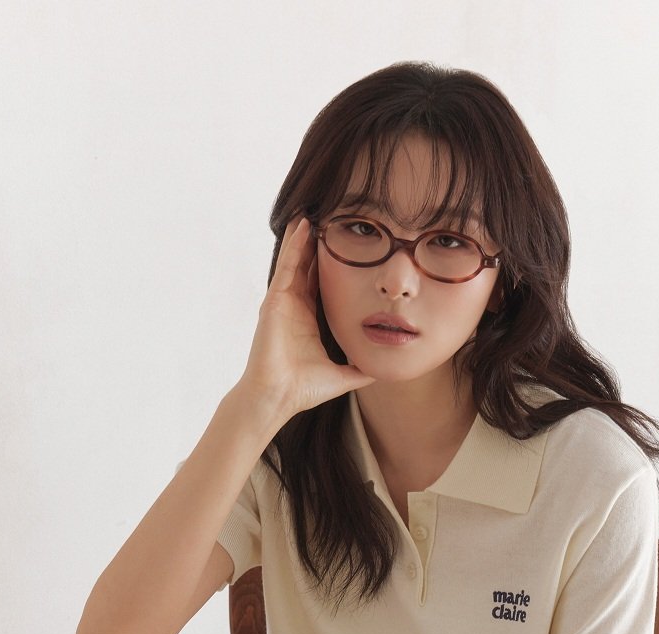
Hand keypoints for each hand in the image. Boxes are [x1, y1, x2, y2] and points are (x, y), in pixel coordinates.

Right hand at [237, 215, 375, 419]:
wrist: (277, 398)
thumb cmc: (303, 389)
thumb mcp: (343, 375)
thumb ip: (361, 369)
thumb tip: (384, 371)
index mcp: (310, 320)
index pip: (323, 283)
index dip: (334, 263)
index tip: (349, 244)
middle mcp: (296, 306)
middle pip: (309, 266)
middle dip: (318, 243)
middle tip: (333, 217)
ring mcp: (283, 302)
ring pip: (296, 260)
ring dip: (304, 236)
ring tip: (314, 210)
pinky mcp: (275, 301)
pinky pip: (286, 266)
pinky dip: (294, 245)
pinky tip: (302, 225)